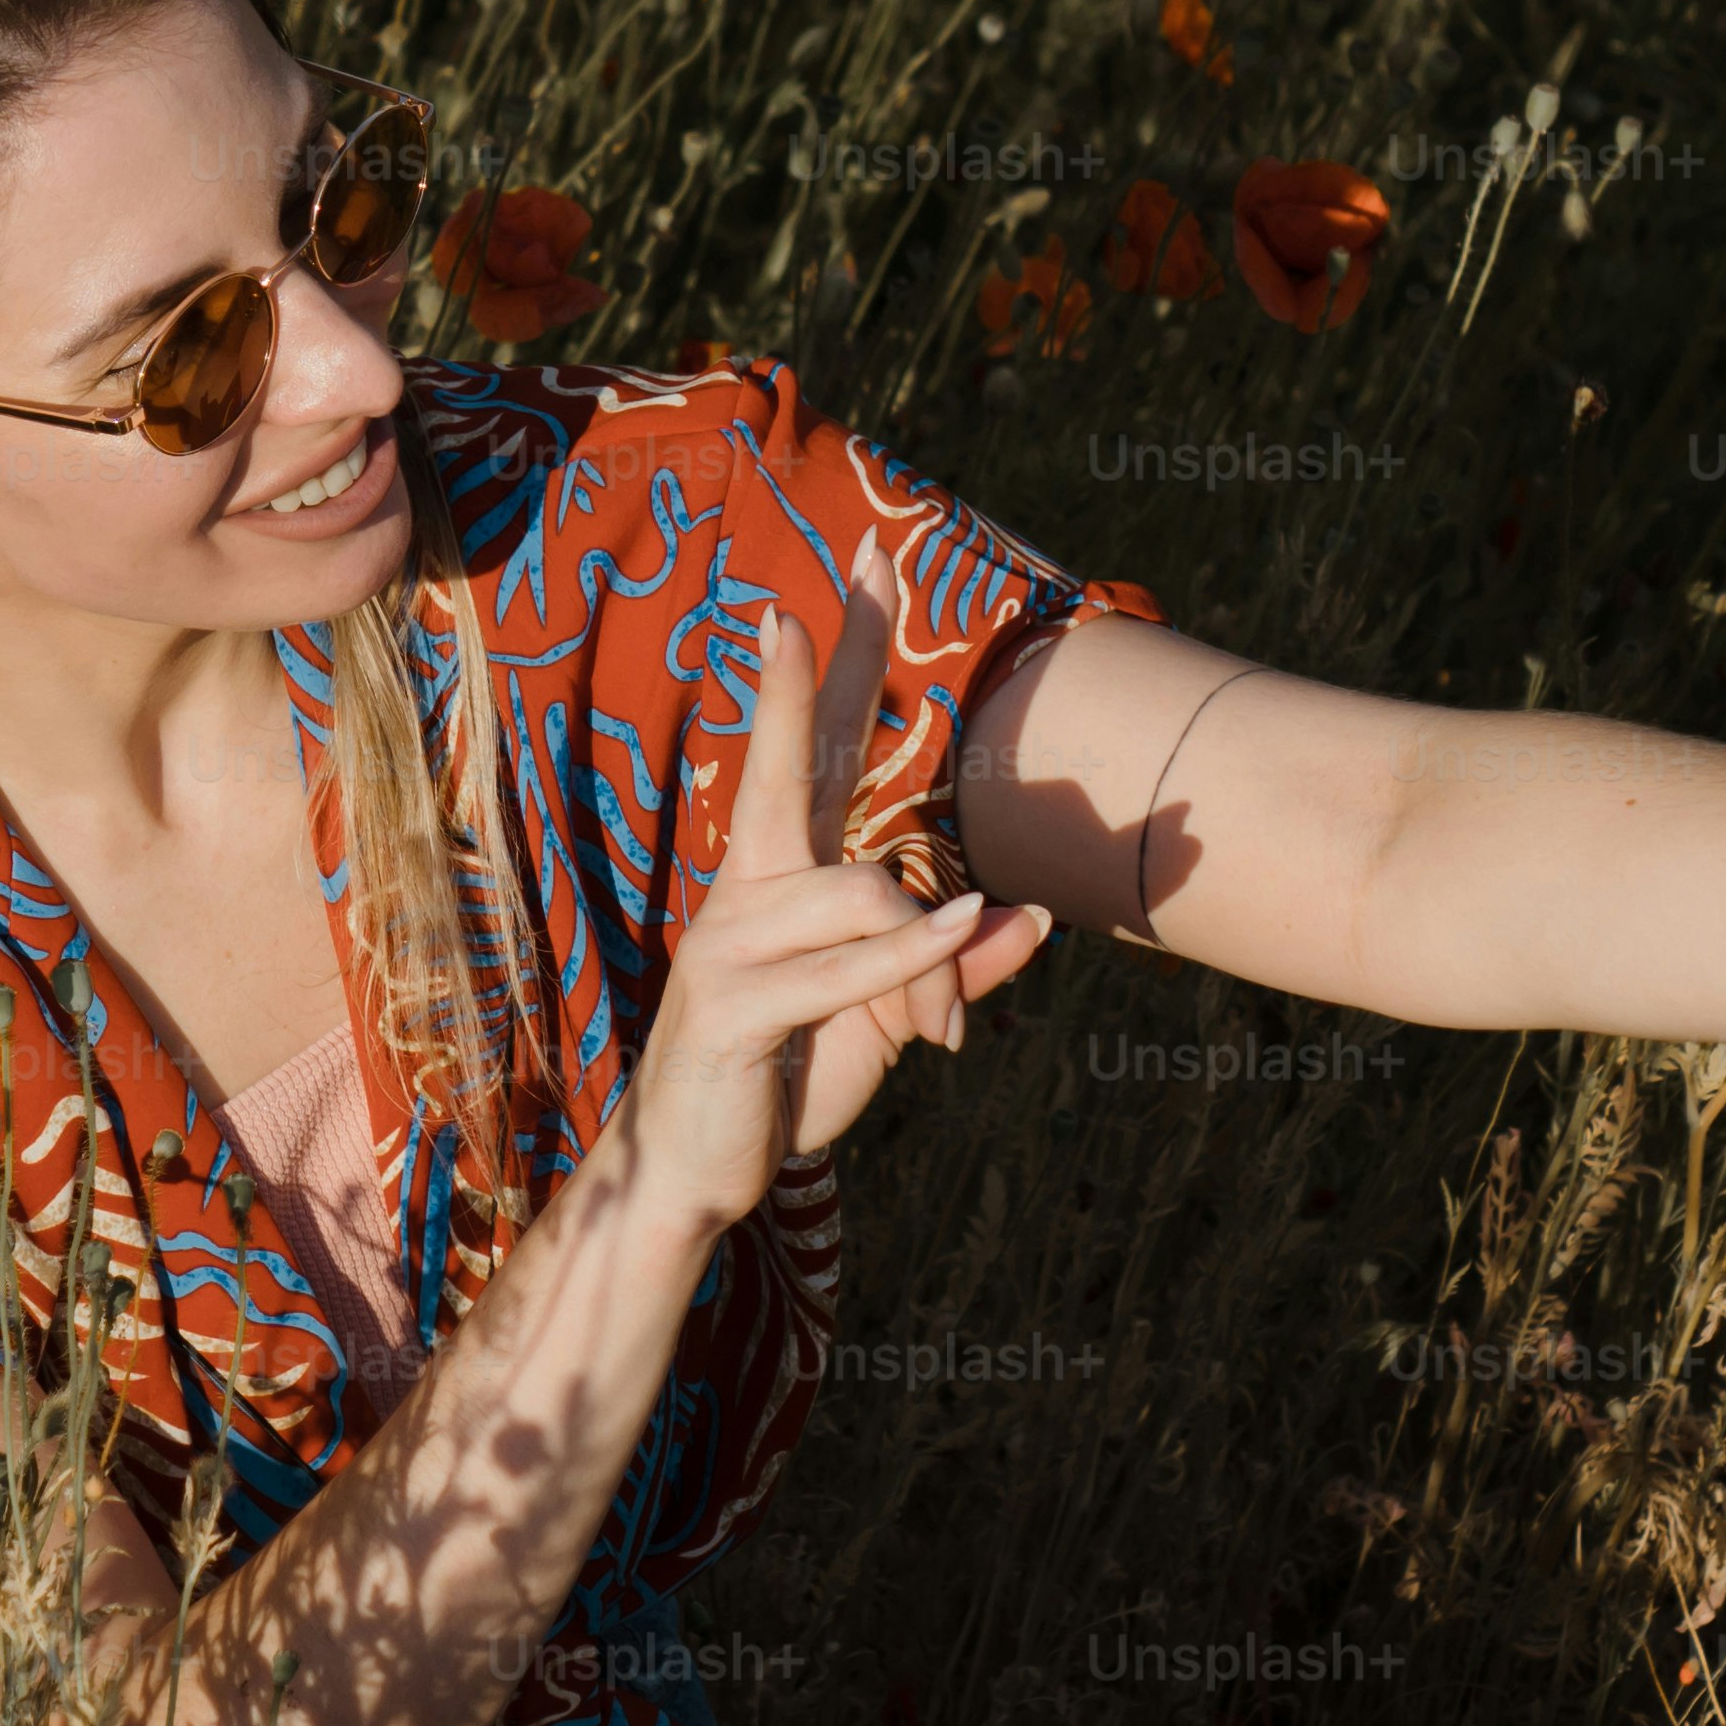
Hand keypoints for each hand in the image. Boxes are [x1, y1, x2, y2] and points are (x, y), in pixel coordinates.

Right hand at [583, 602, 1051, 1248]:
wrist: (692, 1173)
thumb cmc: (785, 1079)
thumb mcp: (884, 1017)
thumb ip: (953, 967)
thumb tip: (1033, 918)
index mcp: (776, 876)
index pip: (809, 745)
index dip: (836, 658)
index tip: (867, 564)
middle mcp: (745, 888)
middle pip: (789, 753)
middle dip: (829, 656)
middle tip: (873, 552)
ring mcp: (729, 941)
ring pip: (866, 898)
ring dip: (931, 965)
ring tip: (947, 1037)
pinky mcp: (733, 1006)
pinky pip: (844, 966)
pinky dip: (908, 960)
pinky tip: (955, 958)